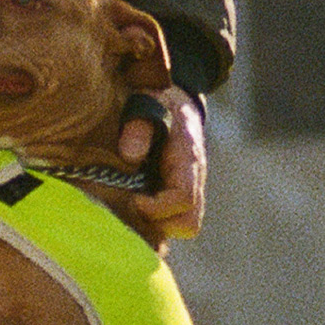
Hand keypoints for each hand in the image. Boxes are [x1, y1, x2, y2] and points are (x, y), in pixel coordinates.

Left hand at [120, 86, 205, 238]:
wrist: (176, 101)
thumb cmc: (159, 99)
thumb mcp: (147, 101)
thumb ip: (138, 124)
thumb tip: (130, 156)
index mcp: (188, 160)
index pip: (184, 199)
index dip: (158, 207)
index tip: (134, 198)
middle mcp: (194, 180)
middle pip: (188, 224)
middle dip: (158, 223)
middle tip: (133, 204)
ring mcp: (190, 189)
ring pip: (183, 225)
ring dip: (156, 223)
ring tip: (133, 203)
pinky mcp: (179, 194)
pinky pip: (174, 219)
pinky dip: (155, 219)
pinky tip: (134, 202)